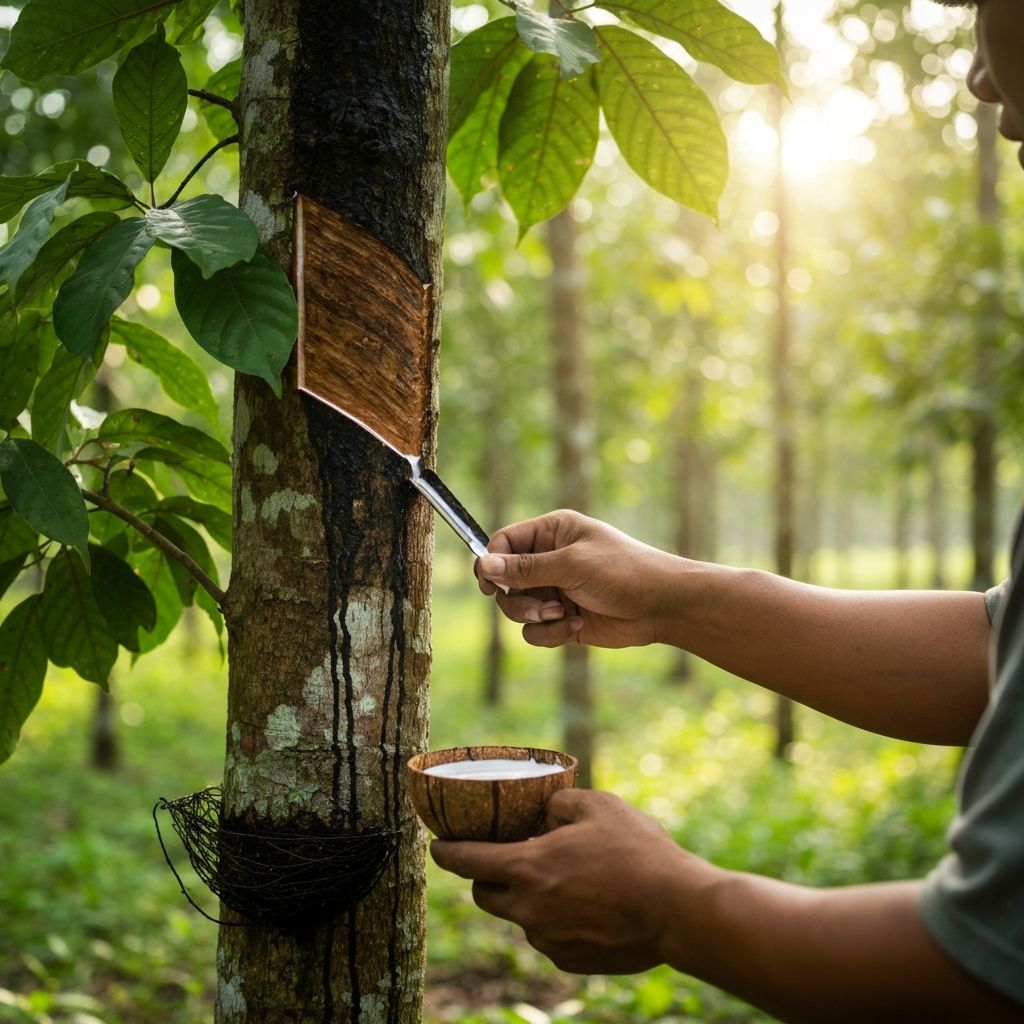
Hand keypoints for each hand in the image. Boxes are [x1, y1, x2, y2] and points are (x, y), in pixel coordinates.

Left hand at [430, 789, 714, 974]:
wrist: (676, 910)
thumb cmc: (636, 851)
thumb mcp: (597, 805)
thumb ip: (559, 802)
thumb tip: (545, 811)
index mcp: (528, 868)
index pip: (466, 861)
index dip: (446, 852)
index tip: (438, 846)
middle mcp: (528, 910)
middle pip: (484, 895)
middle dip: (485, 876)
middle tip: (504, 858)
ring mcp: (547, 940)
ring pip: (520, 917)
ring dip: (528, 897)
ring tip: (564, 878)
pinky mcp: (569, 961)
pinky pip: (548, 935)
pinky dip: (555, 919)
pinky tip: (587, 904)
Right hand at [476, 510, 683, 648]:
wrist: (662, 606)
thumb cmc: (623, 572)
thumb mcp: (572, 565)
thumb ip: (526, 568)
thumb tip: (484, 564)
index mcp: (552, 532)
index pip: (504, 543)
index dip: (491, 563)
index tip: (488, 585)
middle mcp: (549, 559)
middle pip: (505, 581)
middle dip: (517, 600)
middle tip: (541, 609)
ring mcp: (555, 590)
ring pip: (516, 609)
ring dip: (535, 617)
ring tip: (561, 616)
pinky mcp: (562, 618)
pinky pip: (535, 631)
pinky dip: (550, 634)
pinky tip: (576, 627)